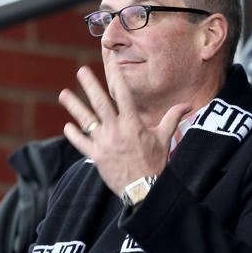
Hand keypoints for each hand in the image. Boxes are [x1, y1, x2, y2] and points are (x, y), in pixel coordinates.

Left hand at [58, 64, 189, 196]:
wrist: (144, 188)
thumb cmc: (155, 161)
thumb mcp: (165, 137)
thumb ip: (172, 118)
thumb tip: (188, 104)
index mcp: (133, 123)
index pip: (123, 95)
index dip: (117, 78)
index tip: (111, 64)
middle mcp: (116, 130)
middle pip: (100, 103)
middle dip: (90, 85)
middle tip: (81, 71)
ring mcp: (104, 143)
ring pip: (86, 120)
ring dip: (74, 106)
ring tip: (63, 94)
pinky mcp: (96, 156)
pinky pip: (81, 142)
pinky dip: (74, 134)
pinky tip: (68, 126)